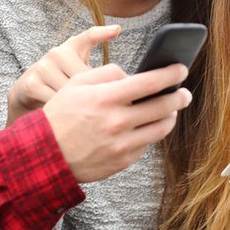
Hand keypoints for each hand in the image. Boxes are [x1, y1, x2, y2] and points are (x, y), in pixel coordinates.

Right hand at [7, 25, 120, 124]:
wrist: (28, 91)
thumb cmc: (61, 80)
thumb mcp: (79, 71)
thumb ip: (99, 72)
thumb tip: (127, 81)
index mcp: (72, 47)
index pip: (88, 37)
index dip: (103, 33)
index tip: (117, 31)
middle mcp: (57, 53)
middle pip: (84, 77)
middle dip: (91, 94)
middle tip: (93, 105)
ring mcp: (43, 67)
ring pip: (70, 92)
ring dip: (76, 106)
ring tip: (76, 110)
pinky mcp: (32, 83)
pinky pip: (56, 102)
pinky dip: (62, 113)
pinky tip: (63, 114)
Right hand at [42, 63, 191, 182]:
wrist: (44, 156)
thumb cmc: (60, 115)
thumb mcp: (76, 84)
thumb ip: (107, 73)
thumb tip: (132, 75)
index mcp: (106, 98)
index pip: (150, 82)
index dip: (171, 74)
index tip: (181, 69)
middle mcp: (117, 122)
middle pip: (163, 106)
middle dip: (180, 97)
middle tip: (185, 93)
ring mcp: (122, 144)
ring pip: (161, 128)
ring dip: (170, 116)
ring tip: (170, 110)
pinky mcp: (123, 161)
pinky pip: (147, 144)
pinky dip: (151, 133)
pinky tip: (148, 126)